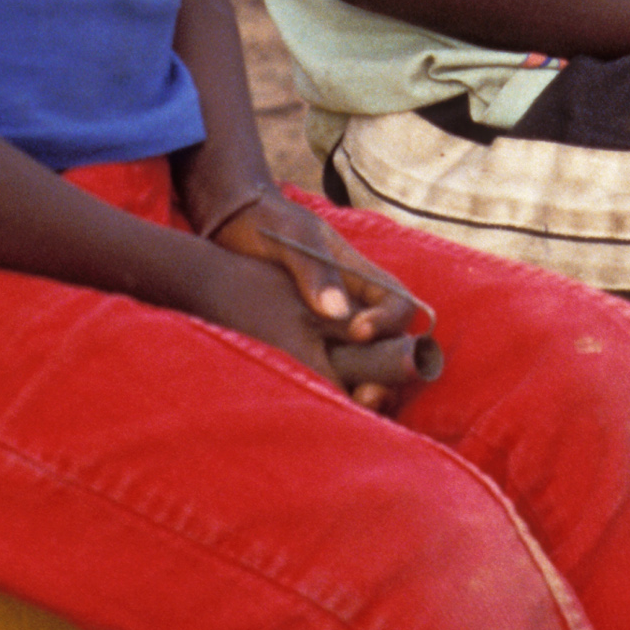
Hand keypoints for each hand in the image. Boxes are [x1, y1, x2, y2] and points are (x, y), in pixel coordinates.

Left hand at [207, 190, 437, 409]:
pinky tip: (321, 403)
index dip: (388, 323)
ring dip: (368, 387)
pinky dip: (337, 390)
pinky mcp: (308, 347)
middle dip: (387, 373)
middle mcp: (354, 305)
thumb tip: (336, 310)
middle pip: (392, 344)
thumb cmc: (266, 224)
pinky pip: (333, 372)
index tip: (357, 332)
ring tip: (351, 405)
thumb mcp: (292, 238)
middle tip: (365, 394)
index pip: (398, 304)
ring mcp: (332, 328)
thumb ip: (314, 270)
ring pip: (367, 365)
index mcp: (360, 274)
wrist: (230, 227)